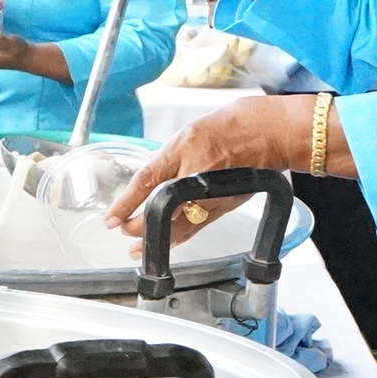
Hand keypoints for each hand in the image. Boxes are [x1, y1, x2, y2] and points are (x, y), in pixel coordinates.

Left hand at [105, 97, 309, 255]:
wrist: (266, 133)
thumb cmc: (226, 128)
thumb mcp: (187, 136)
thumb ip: (168, 161)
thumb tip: (146, 186)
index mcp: (183, 150)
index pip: (146, 181)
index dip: (125, 203)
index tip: (110, 219)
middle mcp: (197, 175)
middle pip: (161, 210)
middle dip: (140, 225)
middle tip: (124, 231)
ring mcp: (213, 194)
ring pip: (180, 225)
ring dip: (158, 239)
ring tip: (139, 249)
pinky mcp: (226, 206)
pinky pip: (198, 226)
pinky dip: (180, 236)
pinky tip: (169, 242)